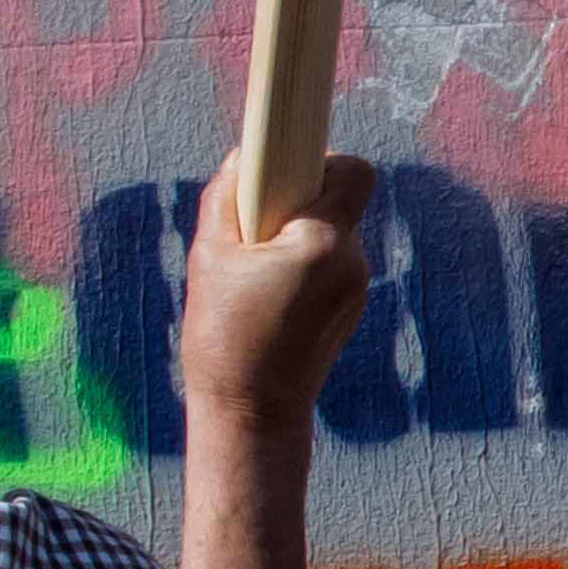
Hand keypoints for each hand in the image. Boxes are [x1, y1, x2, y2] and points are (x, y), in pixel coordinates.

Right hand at [177, 152, 377, 438]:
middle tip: (254, 225)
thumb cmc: (223, 334)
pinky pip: (331, 263)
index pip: (354, 171)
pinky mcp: (352, 308)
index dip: (324, 160)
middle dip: (299, 199)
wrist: (252, 412)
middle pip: (339, 199)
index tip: (288, 167)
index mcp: (323, 243)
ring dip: (299, 234)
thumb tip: (246, 156)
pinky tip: (270, 293)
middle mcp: (352, 262)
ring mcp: (358, 287)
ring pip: (333, 232)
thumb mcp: (209, 255)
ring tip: (255, 270)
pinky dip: (305, 263)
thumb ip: (228, 196)